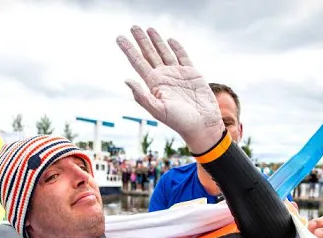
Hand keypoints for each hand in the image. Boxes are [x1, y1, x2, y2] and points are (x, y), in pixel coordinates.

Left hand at [116, 26, 224, 153]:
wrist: (203, 125)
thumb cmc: (179, 122)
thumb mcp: (158, 110)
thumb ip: (142, 96)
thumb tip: (126, 80)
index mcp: (154, 84)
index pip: (138, 62)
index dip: (129, 50)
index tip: (120, 38)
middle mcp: (164, 77)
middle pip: (149, 54)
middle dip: (141, 41)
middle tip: (133, 27)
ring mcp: (178, 75)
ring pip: (164, 52)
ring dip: (156, 41)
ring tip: (149, 29)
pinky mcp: (192, 74)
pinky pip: (182, 57)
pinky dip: (177, 48)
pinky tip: (170, 40)